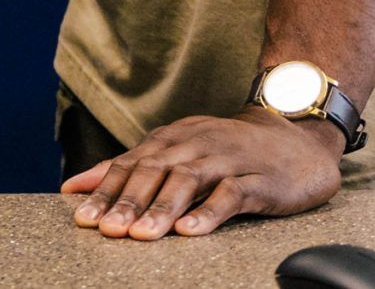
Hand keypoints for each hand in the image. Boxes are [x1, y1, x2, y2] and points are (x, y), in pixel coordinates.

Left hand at [61, 107, 343, 238]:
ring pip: (188, 180)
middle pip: (154, 171)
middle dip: (128, 201)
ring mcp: (228, 159)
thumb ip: (131, 167)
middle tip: (107, 230)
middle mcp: (195, 144)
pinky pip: (232, 194)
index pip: (131, 163)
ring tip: (140, 235)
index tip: (83, 218)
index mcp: (172, 139)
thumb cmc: (230, 151)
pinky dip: (209, 211)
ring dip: (161, 209)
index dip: (105, 190)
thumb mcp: (179, 151)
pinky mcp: (260, 180)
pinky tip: (190, 231)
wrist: (297, 139)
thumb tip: (77, 185)